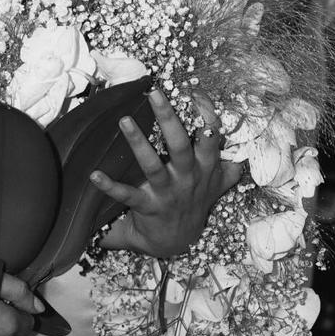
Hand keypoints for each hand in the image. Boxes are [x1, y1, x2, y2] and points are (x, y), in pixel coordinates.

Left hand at [90, 91, 241, 257]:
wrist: (178, 241)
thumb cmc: (195, 203)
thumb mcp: (218, 186)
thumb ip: (228, 168)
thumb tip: (240, 152)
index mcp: (204, 168)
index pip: (209, 138)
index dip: (206, 116)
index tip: (196, 94)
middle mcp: (187, 177)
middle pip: (180, 144)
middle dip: (168, 118)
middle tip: (154, 94)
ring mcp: (167, 192)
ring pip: (153, 165)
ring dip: (138, 143)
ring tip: (124, 120)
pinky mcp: (148, 206)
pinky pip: (127, 195)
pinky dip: (110, 186)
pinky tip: (94, 175)